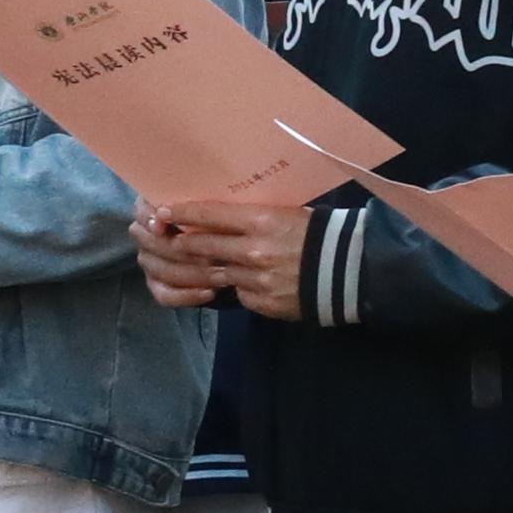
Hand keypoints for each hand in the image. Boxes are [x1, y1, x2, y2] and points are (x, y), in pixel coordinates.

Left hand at [135, 191, 304, 318]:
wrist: (350, 271)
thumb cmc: (320, 233)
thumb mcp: (287, 213)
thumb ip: (253, 218)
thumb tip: (220, 217)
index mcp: (261, 221)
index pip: (209, 214)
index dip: (181, 213)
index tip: (163, 211)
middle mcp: (253, 250)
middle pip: (201, 246)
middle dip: (177, 243)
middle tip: (161, 239)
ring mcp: (256, 278)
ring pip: (212, 274)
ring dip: (197, 269)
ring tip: (184, 264)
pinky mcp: (262, 301)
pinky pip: (237, 293)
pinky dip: (232, 287)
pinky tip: (233, 282)